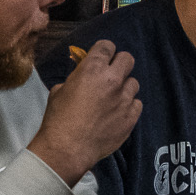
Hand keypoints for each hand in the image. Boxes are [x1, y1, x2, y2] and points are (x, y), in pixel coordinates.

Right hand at [27, 39, 139, 183]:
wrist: (67, 148)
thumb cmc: (58, 118)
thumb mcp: (60, 90)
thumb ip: (76, 78)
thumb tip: (82, 76)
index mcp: (92, 69)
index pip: (107, 46)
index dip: (104, 51)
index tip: (101, 58)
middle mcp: (112, 80)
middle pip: (127, 59)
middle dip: (119, 64)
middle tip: (111, 74)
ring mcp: (124, 99)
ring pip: (134, 83)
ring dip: (124, 87)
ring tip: (113, 98)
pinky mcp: (131, 117)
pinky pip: (137, 104)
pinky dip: (129, 106)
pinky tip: (118, 113)